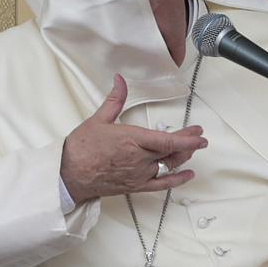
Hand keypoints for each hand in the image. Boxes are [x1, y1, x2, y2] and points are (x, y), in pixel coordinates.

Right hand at [60, 74, 207, 202]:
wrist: (69, 175)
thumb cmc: (81, 149)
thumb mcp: (99, 119)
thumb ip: (115, 100)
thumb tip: (120, 80)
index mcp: (132, 140)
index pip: (166, 140)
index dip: (186, 138)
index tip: (199, 134)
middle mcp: (139, 159)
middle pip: (171, 150)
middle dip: (187, 142)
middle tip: (197, 135)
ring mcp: (138, 174)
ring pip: (168, 165)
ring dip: (182, 156)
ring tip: (191, 148)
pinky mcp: (135, 186)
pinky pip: (161, 185)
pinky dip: (176, 180)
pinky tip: (187, 175)